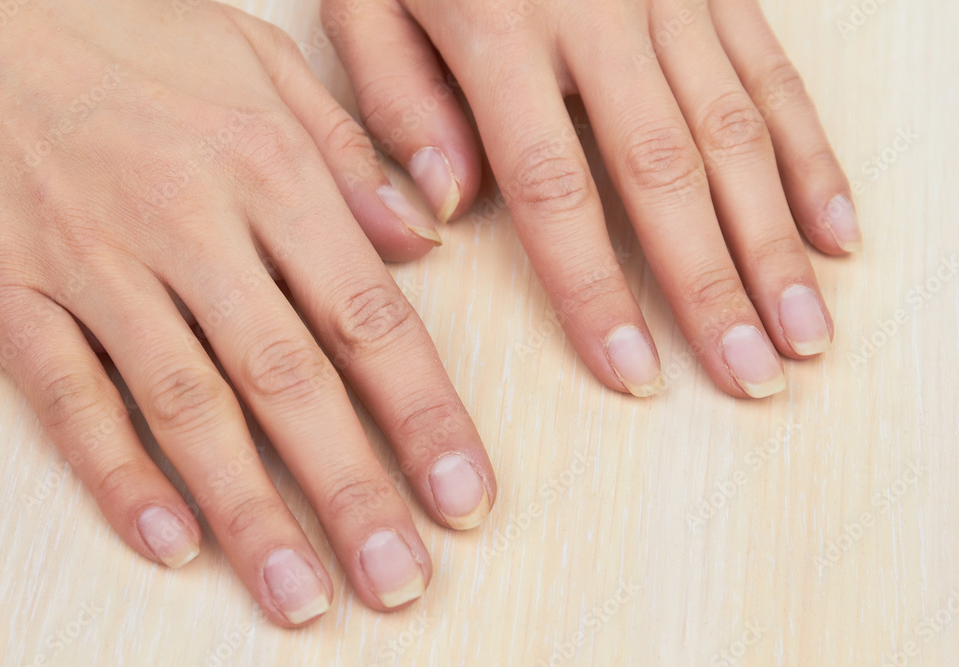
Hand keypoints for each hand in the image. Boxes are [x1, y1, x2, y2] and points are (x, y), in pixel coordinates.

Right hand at [0, 0, 494, 624]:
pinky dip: (118, 477)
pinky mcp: (12, 295)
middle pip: (289, 383)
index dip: (424, 417)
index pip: (369, 318)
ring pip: (187, 410)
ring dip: (250, 513)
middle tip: (400, 578)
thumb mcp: (260, 64)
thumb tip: (427, 237)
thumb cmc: (126, 35)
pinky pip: (70, 399)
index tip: (464, 494)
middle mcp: (191, 227)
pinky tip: (170, 543)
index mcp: (269, 171)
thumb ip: (351, 156)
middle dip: (352, 491)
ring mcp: (96, 265)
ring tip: (303, 594)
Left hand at [322, 0, 859, 397]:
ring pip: (737, 129)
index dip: (596, 288)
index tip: (632, 372)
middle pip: (667, 171)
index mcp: (498, 28)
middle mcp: (598, 13)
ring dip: (778, 237)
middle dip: (715, 283)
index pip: (552, 188)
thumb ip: (395, 96)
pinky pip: (774, 71)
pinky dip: (810, 156)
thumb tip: (451, 206)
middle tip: (754, 375)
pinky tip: (837, 231)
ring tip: (805, 330)